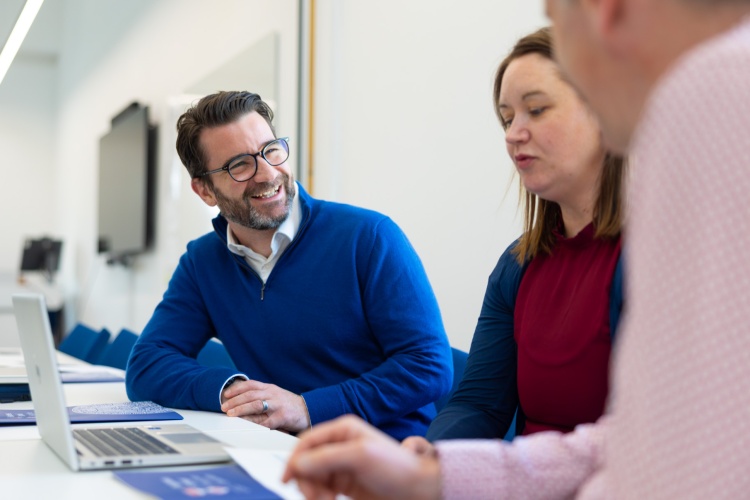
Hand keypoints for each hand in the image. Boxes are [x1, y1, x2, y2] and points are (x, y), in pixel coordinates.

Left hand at [220, 379, 310, 432]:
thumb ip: (262, 395)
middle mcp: (273, 394)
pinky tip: (246, 426)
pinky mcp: (282, 417)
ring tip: (231, 414)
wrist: (309, 410)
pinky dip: (255, 424)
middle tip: (224, 406)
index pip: (250, 385)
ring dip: (241, 410)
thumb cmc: (290, 405)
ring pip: (256, 405)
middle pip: (250, 394)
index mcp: (270, 388)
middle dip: (235, 400)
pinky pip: (266, 421)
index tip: (226, 394)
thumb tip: (242, 400)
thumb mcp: (276, 395)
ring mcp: (278, 405)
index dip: (237, 388)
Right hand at [283, 415, 440, 499]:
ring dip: (313, 490)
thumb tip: (299, 463)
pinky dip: (320, 496)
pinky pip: (322, 488)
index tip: (288, 478)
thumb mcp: (361, 457)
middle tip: (314, 495)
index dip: (295, 458)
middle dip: (306, 479)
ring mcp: (342, 465)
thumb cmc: (397, 467)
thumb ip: (327, 458)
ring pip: (312, 477)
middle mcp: (340, 445)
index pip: (307, 441)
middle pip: (307, 461)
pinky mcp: (345, 484)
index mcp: (343, 430)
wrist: (419, 489)